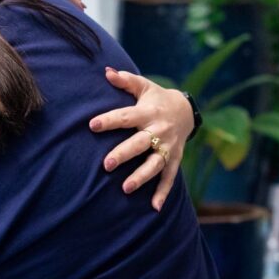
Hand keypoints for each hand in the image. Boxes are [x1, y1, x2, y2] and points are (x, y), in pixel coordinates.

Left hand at [88, 69, 193, 210]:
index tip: (92, 125)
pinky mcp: (175, 159)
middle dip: (124, 154)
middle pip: (140, 143)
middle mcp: (159, 130)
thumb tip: (106, 71)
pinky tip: (153, 208)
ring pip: (155, 163)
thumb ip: (125, 80)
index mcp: (148, 112)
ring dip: (142, 176)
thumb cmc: (156, 98)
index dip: (110, 120)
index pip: (126, 116)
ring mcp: (168, 146)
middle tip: (106, 164)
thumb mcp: (144, 86)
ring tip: (126, 188)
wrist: (187, 110)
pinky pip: (169, 177)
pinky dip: (163, 192)